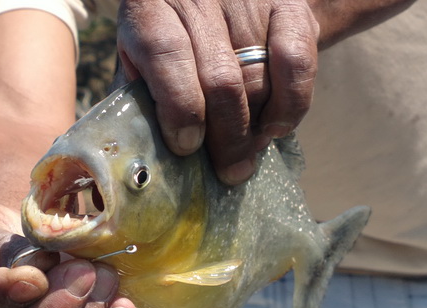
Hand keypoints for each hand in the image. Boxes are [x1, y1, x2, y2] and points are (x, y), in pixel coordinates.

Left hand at [117, 0, 318, 184]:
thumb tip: (130, 171)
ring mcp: (247, 1)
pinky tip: (276, 126)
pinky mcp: (288, 6)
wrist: (216, 3)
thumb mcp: (139, 66)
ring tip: (248, 152)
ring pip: (259, 79)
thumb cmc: (169, 48)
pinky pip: (297, 62)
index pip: (165, 53)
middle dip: (226, 138)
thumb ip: (137, 107)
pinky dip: (291, 104)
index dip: (179, 108)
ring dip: (256, 128)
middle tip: (229, 171)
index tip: (187, 147)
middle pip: (220, 79)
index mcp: (150, 9)